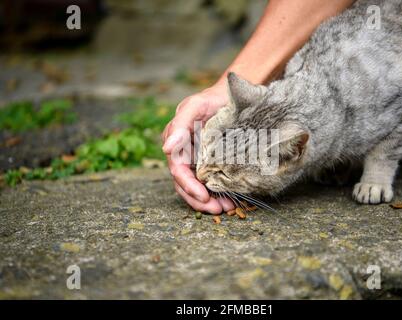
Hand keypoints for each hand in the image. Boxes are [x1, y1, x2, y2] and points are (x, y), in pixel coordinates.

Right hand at [162, 82, 234, 213]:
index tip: (204, 197)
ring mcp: (195, 159)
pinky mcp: (209, 162)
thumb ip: (180, 124)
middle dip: (200, 200)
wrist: (230, 95)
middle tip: (219, 209)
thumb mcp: (195, 106)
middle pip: (185, 184)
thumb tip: (166, 148)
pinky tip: (229, 200)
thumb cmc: (212, 98)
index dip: (189, 186)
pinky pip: (209, 182)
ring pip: (196, 187)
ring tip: (227, 208)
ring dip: (209, 201)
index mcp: (175, 141)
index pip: (178, 170)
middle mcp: (182, 153)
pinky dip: (217, 193)